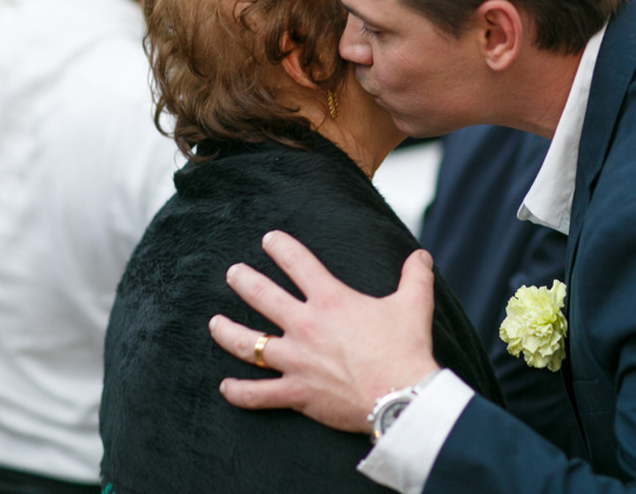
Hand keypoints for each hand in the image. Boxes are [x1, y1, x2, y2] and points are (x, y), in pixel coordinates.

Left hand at [210, 230, 440, 432]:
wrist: (401, 396)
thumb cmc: (406, 349)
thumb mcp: (414, 303)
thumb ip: (415, 275)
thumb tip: (421, 255)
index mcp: (331, 300)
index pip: (298, 264)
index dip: (281, 247)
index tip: (269, 239)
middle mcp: (306, 326)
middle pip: (263, 296)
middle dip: (243, 280)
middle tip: (232, 273)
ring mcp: (297, 360)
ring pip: (249, 343)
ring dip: (227, 332)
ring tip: (214, 323)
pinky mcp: (297, 393)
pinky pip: (258, 394)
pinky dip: (239, 392)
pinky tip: (224, 387)